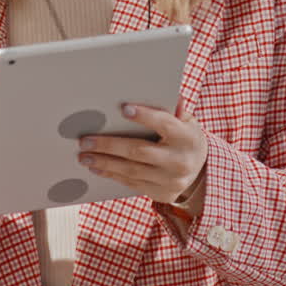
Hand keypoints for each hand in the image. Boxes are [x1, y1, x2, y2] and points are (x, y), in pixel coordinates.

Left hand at [78, 104, 207, 203]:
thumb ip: (174, 109)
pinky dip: (112, 175)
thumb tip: (165, 92)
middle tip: (85, 141)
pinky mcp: (162, 194)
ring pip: (132, 171)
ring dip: (105, 163)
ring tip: (84, 156)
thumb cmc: (185, 137)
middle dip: (109, 146)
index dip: (146, 116)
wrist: (202, 171)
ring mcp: (171, 180)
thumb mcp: (187, 121)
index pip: (165, 124)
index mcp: (187, 137)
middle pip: (140, 152)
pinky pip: (132, 184)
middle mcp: (180, 161)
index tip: (124, 109)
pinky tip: (97, 167)